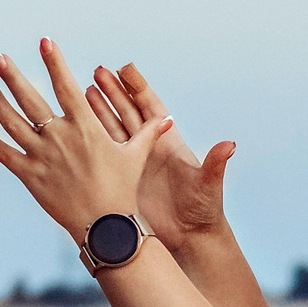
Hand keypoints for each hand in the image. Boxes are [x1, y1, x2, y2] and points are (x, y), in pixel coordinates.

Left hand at [0, 40, 173, 239]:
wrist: (105, 225)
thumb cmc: (122, 189)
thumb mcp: (136, 156)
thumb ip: (147, 133)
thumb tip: (167, 118)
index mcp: (84, 127)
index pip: (65, 87)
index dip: (54, 63)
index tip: (44, 42)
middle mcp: (60, 137)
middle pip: (30, 100)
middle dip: (12, 76)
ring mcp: (42, 156)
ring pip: (13, 124)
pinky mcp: (31, 176)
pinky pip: (7, 156)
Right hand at [83, 63, 234, 251]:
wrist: (188, 237)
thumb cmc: (202, 211)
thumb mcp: (207, 185)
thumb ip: (215, 163)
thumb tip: (229, 145)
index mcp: (170, 142)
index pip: (152, 108)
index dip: (138, 88)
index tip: (124, 68)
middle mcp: (150, 147)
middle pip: (128, 112)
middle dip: (113, 92)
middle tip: (97, 72)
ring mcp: (134, 161)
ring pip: (113, 128)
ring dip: (98, 110)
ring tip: (82, 91)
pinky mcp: (122, 176)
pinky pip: (104, 152)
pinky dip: (92, 137)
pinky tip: (78, 126)